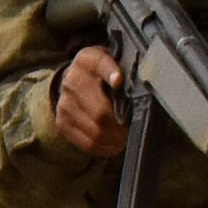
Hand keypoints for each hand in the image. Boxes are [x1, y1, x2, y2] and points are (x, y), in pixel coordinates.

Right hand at [47, 45, 127, 161]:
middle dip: (122, 123)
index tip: (119, 82)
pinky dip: (105, 147)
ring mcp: (64, 103)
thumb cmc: (106, 72)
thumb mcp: (116, 60)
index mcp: (88, 60)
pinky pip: (86, 142)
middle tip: (137, 128)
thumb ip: (129, 68)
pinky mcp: (62, 122)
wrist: (75, 79)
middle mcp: (71, 80)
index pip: (100, 64)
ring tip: (128, 137)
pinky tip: (116, 145)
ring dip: (116, 138)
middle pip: (100, 110)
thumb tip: (145, 83)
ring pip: (95, 130)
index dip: (110, 72)